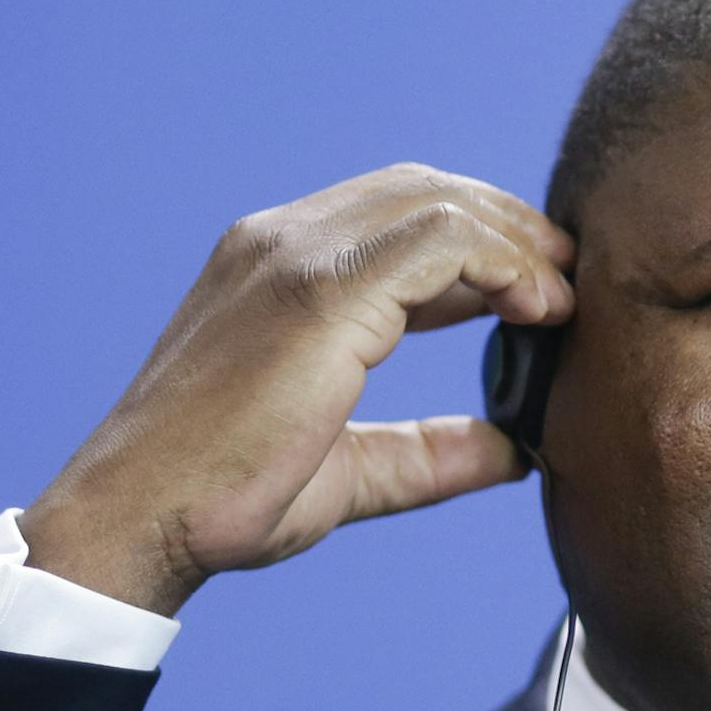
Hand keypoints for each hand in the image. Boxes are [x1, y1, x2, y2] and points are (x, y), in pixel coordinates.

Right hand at [17, 163, 576, 613]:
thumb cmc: (225, 502)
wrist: (142, 521)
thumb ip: (431, 451)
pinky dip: (502, 264)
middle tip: (568, 288)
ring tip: (560, 302)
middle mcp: (281, 242)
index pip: (397, 216)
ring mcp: (293, 255)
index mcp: (277, 269)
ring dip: (516, 243)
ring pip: (437, 202)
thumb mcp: (352, 470)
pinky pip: (439, 239)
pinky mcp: (318, 290)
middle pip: (424, 190)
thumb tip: (513, 450)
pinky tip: (536, 311)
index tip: (539, 296)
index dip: (482, 243)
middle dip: (509, 227)